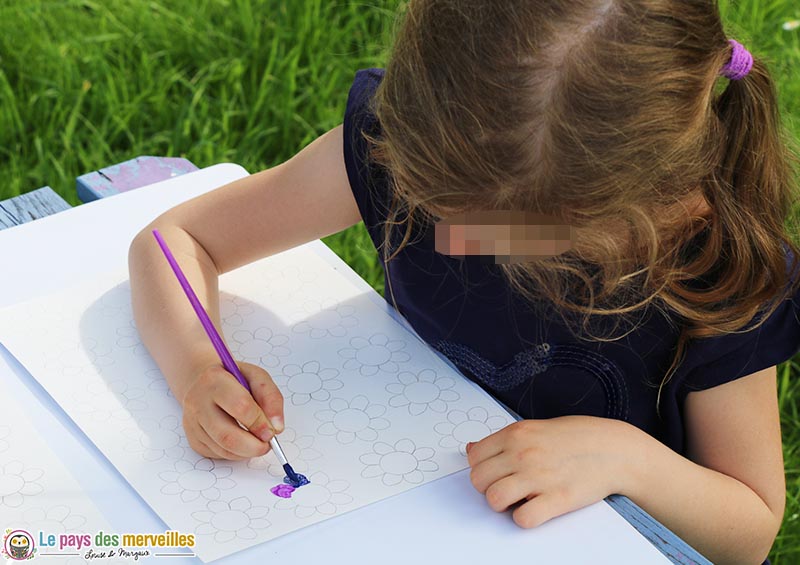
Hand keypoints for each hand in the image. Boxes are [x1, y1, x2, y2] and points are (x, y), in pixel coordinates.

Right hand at [181, 361, 284, 460]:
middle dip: (253, 446)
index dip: (260, 423)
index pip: (241, 406)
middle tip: (267, 444)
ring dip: (247, 451)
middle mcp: (197, 402)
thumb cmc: (232, 379)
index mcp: (214, 380)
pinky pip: (218, 454)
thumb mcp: (255, 377)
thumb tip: (276, 428)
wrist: (201, 383)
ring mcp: (192, 423)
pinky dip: (236, 453)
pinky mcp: (193, 439)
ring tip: (257, 441)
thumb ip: (271, 398)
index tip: (272, 431)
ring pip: (223, 449)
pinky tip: (242, 440)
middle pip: (227, 436)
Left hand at [467, 415, 634, 527]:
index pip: (474, 457)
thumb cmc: (577, 437)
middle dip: (489, 488)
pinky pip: (522, 519)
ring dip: (503, 505)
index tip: (496, 472)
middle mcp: (522, 453)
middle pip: (478, 480)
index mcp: (516, 433)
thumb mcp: (535, 427)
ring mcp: (538, 476)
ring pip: (494, 500)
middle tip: (507, 487)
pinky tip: (536, 508)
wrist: (614, 449)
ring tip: (519, 499)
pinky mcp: (556, 499)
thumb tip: (470, 448)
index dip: (481, 468)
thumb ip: (504, 439)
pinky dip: (525, 519)